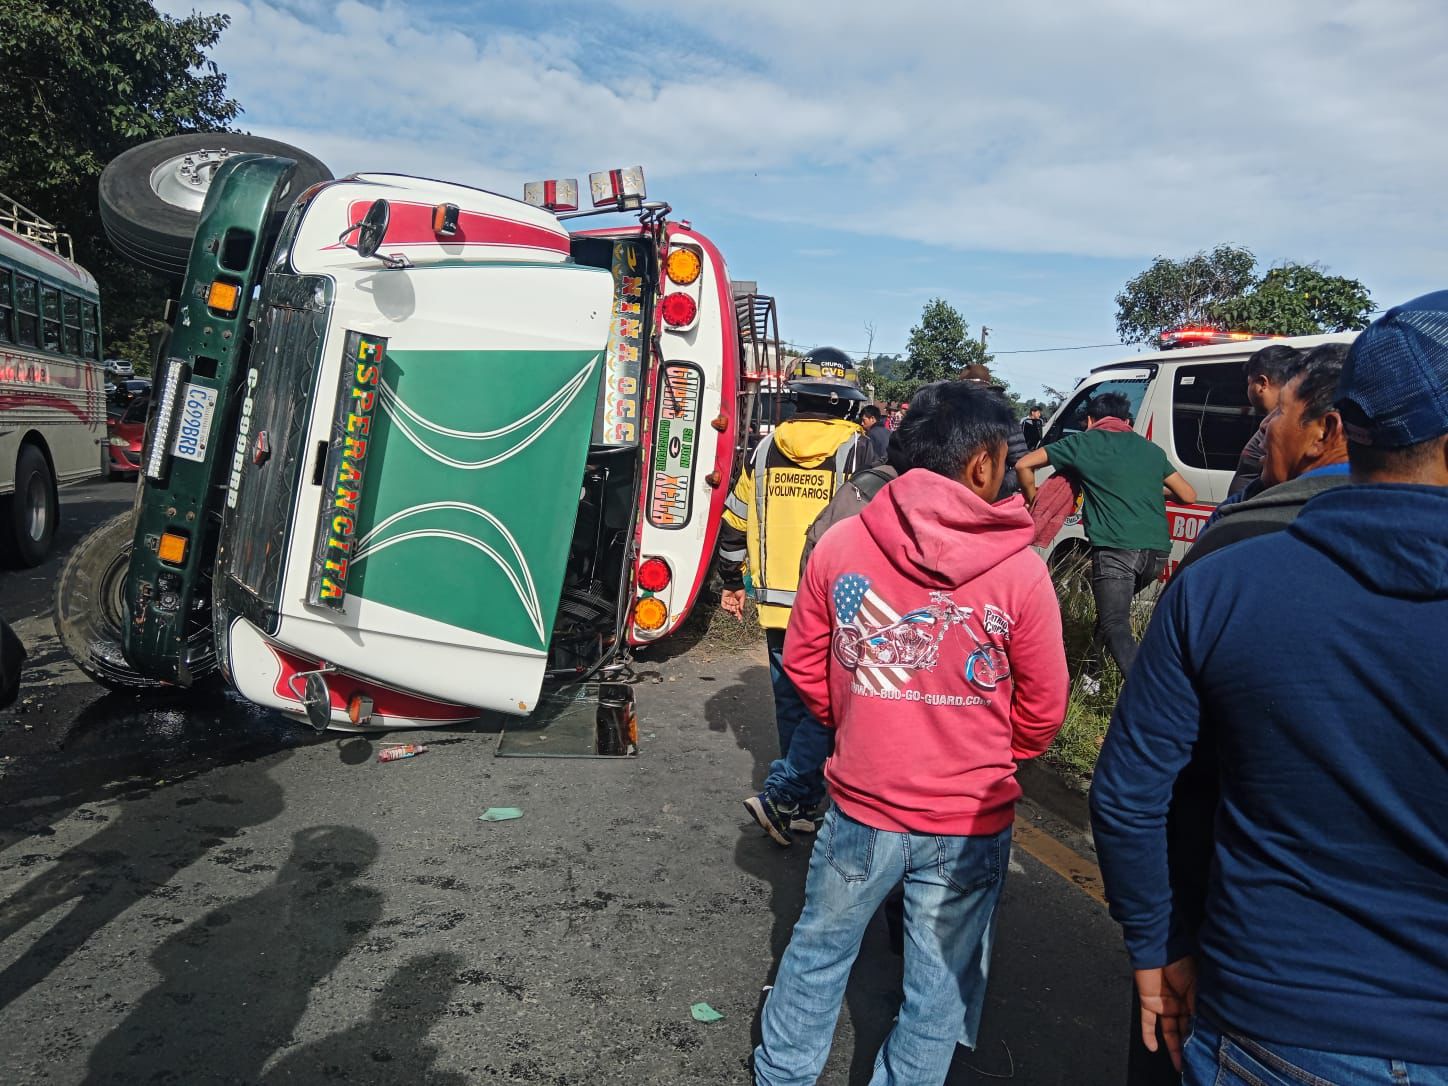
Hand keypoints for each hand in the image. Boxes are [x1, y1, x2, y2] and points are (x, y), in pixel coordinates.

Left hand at [720, 589, 745, 620]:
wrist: (734, 583)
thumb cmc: (740, 589)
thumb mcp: (743, 597)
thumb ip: (742, 604)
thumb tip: (742, 610)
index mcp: (738, 602)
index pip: (738, 610)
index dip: (739, 615)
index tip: (740, 619)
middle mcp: (733, 603)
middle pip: (733, 611)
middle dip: (735, 614)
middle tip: (737, 616)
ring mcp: (728, 601)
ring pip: (728, 609)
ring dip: (731, 611)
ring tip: (734, 611)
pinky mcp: (724, 599)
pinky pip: (724, 605)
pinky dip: (726, 608)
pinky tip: (729, 608)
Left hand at [1135, 955, 1196, 1071]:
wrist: (1159, 948)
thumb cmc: (1181, 963)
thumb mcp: (1196, 986)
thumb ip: (1198, 1007)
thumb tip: (1204, 1028)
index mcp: (1193, 1000)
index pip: (1197, 1023)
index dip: (1200, 1037)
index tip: (1207, 1052)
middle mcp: (1179, 1004)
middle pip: (1184, 1029)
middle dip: (1189, 1046)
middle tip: (1194, 1063)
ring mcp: (1164, 1004)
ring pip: (1169, 1030)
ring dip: (1173, 1047)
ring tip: (1180, 1063)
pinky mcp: (1148, 1002)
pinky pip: (1147, 1022)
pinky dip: (1148, 1035)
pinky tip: (1153, 1048)